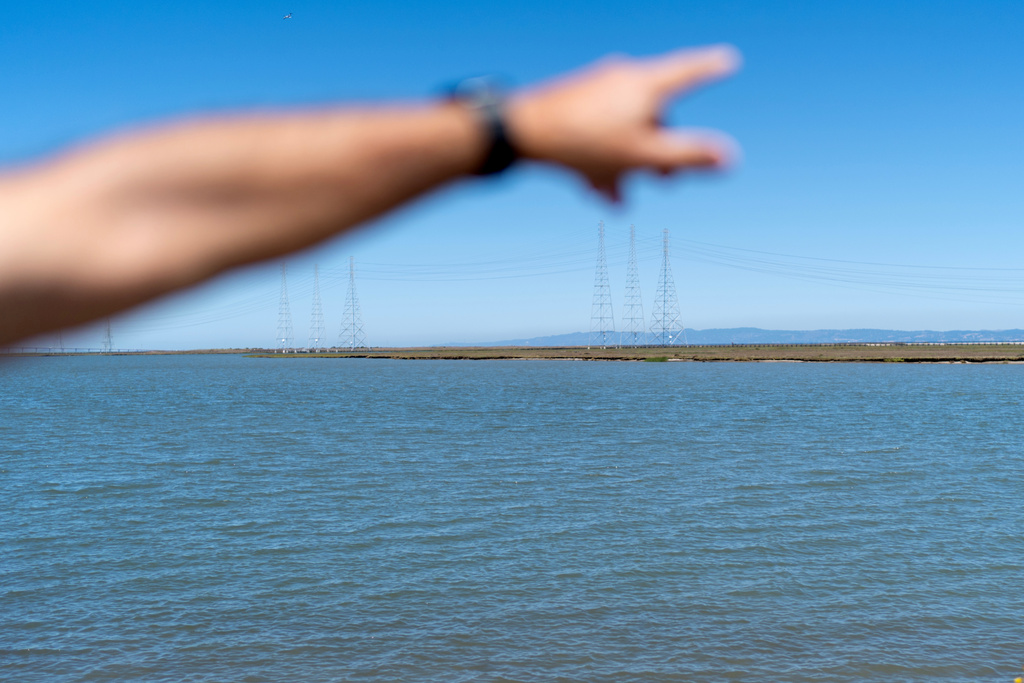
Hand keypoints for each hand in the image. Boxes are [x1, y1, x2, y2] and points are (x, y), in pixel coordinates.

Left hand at [507, 45, 739, 200]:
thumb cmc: (584, 141)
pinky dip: (603, 160)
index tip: (729, 59)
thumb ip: (687, 157)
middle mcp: (623, 80)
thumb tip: (732, 158)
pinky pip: (598, 134)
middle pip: (654, 113)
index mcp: (647, 84)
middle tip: (668, 182)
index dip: (711, 67)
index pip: (689, 71)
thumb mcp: (643, 155)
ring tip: (622, 197)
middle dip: (661, 151)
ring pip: (623, 130)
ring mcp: (596, 92)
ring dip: (627, 165)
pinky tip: (597, 192)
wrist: (519, 132)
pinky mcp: (572, 107)